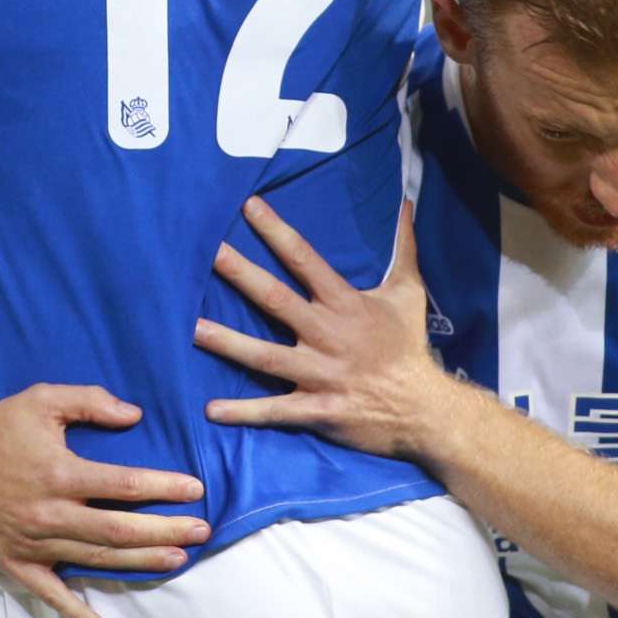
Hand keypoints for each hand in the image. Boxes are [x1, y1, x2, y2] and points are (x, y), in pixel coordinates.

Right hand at [0, 384, 208, 617]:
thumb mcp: (41, 399)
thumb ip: (89, 401)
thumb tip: (135, 415)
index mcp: (59, 472)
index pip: (125, 484)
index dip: (164, 488)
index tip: (195, 489)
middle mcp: (49, 513)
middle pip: (119, 530)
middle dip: (166, 531)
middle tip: (202, 531)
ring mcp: (32, 543)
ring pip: (96, 560)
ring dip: (140, 562)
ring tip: (178, 559)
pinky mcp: (14, 564)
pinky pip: (49, 595)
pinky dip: (76, 614)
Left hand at [197, 197, 460, 460]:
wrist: (425, 408)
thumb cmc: (409, 346)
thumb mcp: (409, 292)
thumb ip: (404, 247)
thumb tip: (407, 205)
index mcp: (344, 303)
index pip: (304, 258)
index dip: (276, 231)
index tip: (248, 206)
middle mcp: (327, 334)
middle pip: (276, 300)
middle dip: (241, 275)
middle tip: (208, 253)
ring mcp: (319, 373)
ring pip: (266, 356)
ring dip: (228, 343)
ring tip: (192, 329)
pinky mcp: (316, 409)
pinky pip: (275, 411)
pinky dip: (244, 412)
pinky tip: (211, 410)